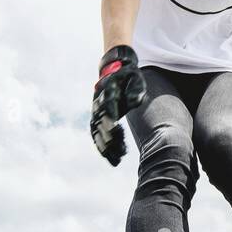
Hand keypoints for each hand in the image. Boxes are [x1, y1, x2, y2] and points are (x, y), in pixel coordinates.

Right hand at [91, 45, 146, 166]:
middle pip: (101, 121)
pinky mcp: (97, 120)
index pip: (107, 105)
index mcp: (108, 90)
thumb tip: (135, 101)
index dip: (110, 116)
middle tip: (119, 150)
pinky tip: (114, 159)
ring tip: (117, 159)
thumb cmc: (129, 76)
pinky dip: (104, 148)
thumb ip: (136, 90)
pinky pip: (97, 136)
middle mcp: (98, 102)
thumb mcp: (136, 78)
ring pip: (97, 132)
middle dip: (109, 136)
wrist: (115, 71)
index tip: (114, 129)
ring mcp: (96, 112)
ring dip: (106, 146)